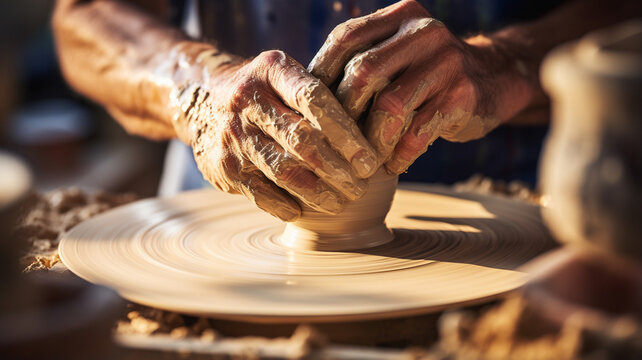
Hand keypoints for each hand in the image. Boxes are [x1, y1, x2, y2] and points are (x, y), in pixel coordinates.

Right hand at [171, 50, 377, 220]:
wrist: (202, 100)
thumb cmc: (267, 92)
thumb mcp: (287, 76)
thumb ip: (322, 95)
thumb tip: (376, 132)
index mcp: (271, 70)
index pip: (314, 99)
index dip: (346, 133)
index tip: (369, 160)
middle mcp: (247, 99)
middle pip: (301, 140)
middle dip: (337, 169)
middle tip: (360, 187)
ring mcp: (232, 134)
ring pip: (284, 171)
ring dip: (318, 192)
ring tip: (341, 202)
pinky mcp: (223, 166)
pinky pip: (261, 193)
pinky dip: (286, 205)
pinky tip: (305, 210)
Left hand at [309, 0, 535, 173]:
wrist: (495, 78)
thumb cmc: (428, 73)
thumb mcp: (399, 53)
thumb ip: (363, 61)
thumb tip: (305, 96)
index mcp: (401, 17)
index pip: (346, 38)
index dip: (321, 73)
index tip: (309, 106)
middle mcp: (424, 32)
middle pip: (364, 71)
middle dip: (344, 112)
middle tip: (334, 140)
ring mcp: (447, 62)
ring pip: (391, 105)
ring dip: (372, 140)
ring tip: (364, 159)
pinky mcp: (463, 96)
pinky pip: (419, 131)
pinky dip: (400, 154)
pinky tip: (394, 164)